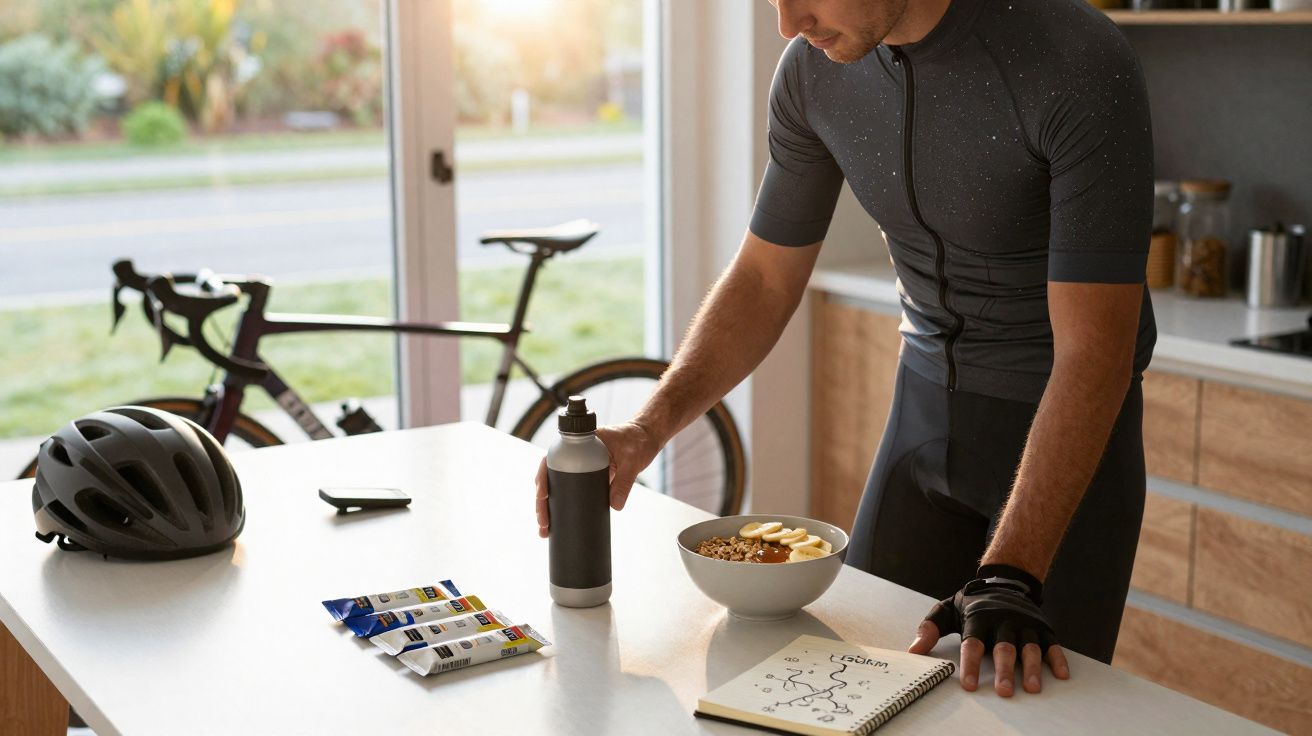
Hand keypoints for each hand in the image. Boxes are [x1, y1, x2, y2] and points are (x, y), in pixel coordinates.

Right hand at [535, 421, 662, 536]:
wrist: (647, 437)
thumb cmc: (638, 440)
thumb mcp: (632, 461)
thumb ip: (625, 482)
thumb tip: (614, 506)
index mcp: (580, 442)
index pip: (553, 458)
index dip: (543, 477)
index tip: (543, 495)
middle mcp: (576, 453)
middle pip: (551, 477)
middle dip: (542, 501)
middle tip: (543, 523)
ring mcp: (581, 465)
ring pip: (558, 486)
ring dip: (549, 506)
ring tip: (545, 529)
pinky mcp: (589, 476)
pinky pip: (571, 489)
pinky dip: (563, 505)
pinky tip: (557, 522)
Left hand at [906, 565, 1069, 696]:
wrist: (1004, 581)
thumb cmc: (973, 602)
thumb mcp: (947, 609)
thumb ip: (929, 628)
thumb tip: (913, 650)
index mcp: (979, 618)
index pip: (973, 644)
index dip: (971, 665)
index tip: (968, 685)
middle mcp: (1004, 621)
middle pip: (1004, 648)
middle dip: (1004, 670)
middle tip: (1004, 691)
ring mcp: (1024, 624)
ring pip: (1029, 647)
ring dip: (1032, 668)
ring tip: (1032, 688)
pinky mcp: (1042, 627)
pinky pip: (1052, 644)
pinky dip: (1057, 659)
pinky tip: (1060, 675)